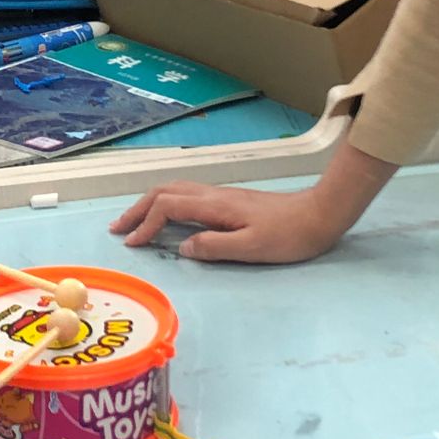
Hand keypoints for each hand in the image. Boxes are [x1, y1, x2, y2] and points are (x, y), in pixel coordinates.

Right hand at [108, 143, 395, 263]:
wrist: (319, 215)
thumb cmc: (289, 236)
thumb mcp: (252, 248)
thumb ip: (215, 247)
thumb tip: (182, 248)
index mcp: (215, 206)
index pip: (167, 207)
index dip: (146, 225)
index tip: (132, 245)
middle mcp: (214, 195)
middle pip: (164, 192)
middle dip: (138, 209)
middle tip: (119, 230)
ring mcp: (221, 195)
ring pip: (175, 190)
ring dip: (150, 204)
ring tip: (135, 223)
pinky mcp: (229, 200)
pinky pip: (187, 194)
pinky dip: (166, 203)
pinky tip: (168, 217)